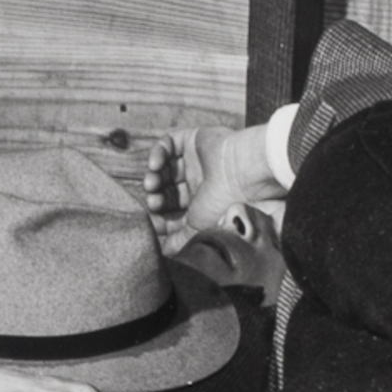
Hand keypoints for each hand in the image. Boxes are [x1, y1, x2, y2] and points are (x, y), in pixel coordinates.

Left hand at [140, 124, 283, 239]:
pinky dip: (157, 153)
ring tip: (152, 183)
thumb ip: (179, 242)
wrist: (239, 174)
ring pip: (164, 168)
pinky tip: (155, 164)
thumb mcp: (197, 230)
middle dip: (155, 198)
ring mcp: (195, 160)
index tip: (153, 222)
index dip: (159, 217)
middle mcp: (198, 181)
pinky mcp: (193, 140)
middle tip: (153, 202)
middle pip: (165, 190)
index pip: (172, 210)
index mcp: (201, 202)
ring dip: (153, 176)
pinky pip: (168, 143)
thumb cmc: (223, 204)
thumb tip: (164, 252)